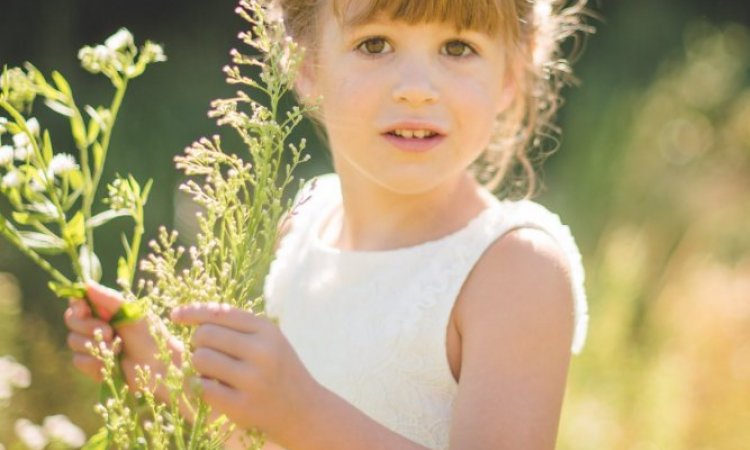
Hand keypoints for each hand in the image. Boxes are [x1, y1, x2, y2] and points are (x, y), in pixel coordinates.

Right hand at [64, 281, 180, 389]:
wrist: (159, 365)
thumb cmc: (151, 335)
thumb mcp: (133, 313)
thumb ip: (110, 299)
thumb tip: (86, 283)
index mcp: (106, 309)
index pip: (79, 302)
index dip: (77, 305)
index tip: (84, 309)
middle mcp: (96, 324)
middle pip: (71, 320)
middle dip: (88, 326)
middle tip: (110, 332)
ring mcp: (92, 344)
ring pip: (73, 341)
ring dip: (95, 345)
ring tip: (118, 349)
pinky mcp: (92, 364)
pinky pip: (79, 360)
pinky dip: (95, 361)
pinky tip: (112, 363)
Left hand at [171, 303, 322, 441]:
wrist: (303, 409)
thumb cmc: (277, 368)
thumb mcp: (267, 339)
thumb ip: (236, 325)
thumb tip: (189, 314)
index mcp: (267, 330)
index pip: (220, 312)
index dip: (193, 312)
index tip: (175, 315)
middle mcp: (261, 352)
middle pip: (204, 335)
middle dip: (198, 343)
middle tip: (209, 352)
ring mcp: (252, 380)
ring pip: (199, 359)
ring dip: (199, 365)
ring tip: (214, 371)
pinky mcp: (242, 406)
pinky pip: (202, 387)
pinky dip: (200, 385)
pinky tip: (212, 387)